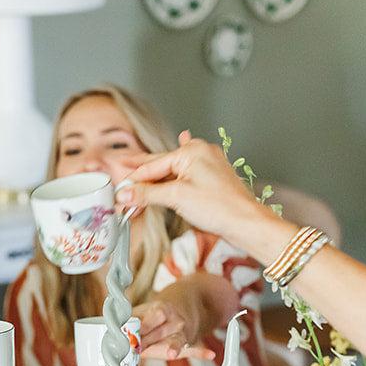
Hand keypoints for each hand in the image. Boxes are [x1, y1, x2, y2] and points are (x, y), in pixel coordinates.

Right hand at [117, 133, 269, 247]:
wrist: (246, 222)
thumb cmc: (219, 207)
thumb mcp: (176, 198)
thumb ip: (148, 194)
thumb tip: (125, 194)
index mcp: (191, 152)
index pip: (154, 165)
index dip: (134, 178)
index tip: (119, 189)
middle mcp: (201, 152)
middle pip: (163, 164)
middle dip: (143, 172)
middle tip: (121, 166)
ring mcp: (209, 164)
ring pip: (175, 169)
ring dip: (157, 176)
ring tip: (139, 170)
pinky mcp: (214, 177)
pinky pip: (188, 172)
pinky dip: (177, 169)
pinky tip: (181, 143)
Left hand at [135, 275, 237, 361]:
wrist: (178, 310)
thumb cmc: (151, 317)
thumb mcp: (140, 313)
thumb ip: (127, 321)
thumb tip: (110, 330)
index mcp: (161, 309)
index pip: (153, 317)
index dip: (142, 326)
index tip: (130, 335)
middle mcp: (174, 320)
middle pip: (161, 331)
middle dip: (147, 341)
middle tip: (136, 348)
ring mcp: (182, 333)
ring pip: (178, 340)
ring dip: (174, 347)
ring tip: (171, 354)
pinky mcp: (186, 345)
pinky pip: (194, 349)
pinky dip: (201, 353)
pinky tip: (210, 355)